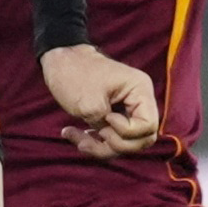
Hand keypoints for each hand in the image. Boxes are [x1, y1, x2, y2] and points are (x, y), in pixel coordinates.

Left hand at [40, 44, 160, 157]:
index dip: (126, 132)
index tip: (106, 118)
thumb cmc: (74, 75)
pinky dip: (93, 141)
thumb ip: (107, 128)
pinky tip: (71, 133)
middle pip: (141, 139)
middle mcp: (139, 100)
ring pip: (124, 143)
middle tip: (91, 133)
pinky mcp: (114, 117)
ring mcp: (127, 109)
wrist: (59, 60)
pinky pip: (111, 139)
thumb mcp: (90, 105)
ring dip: (99, 146)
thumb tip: (115, 144)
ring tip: (73, 135)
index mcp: (140, 90)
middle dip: (115, 144)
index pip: (148, 126)